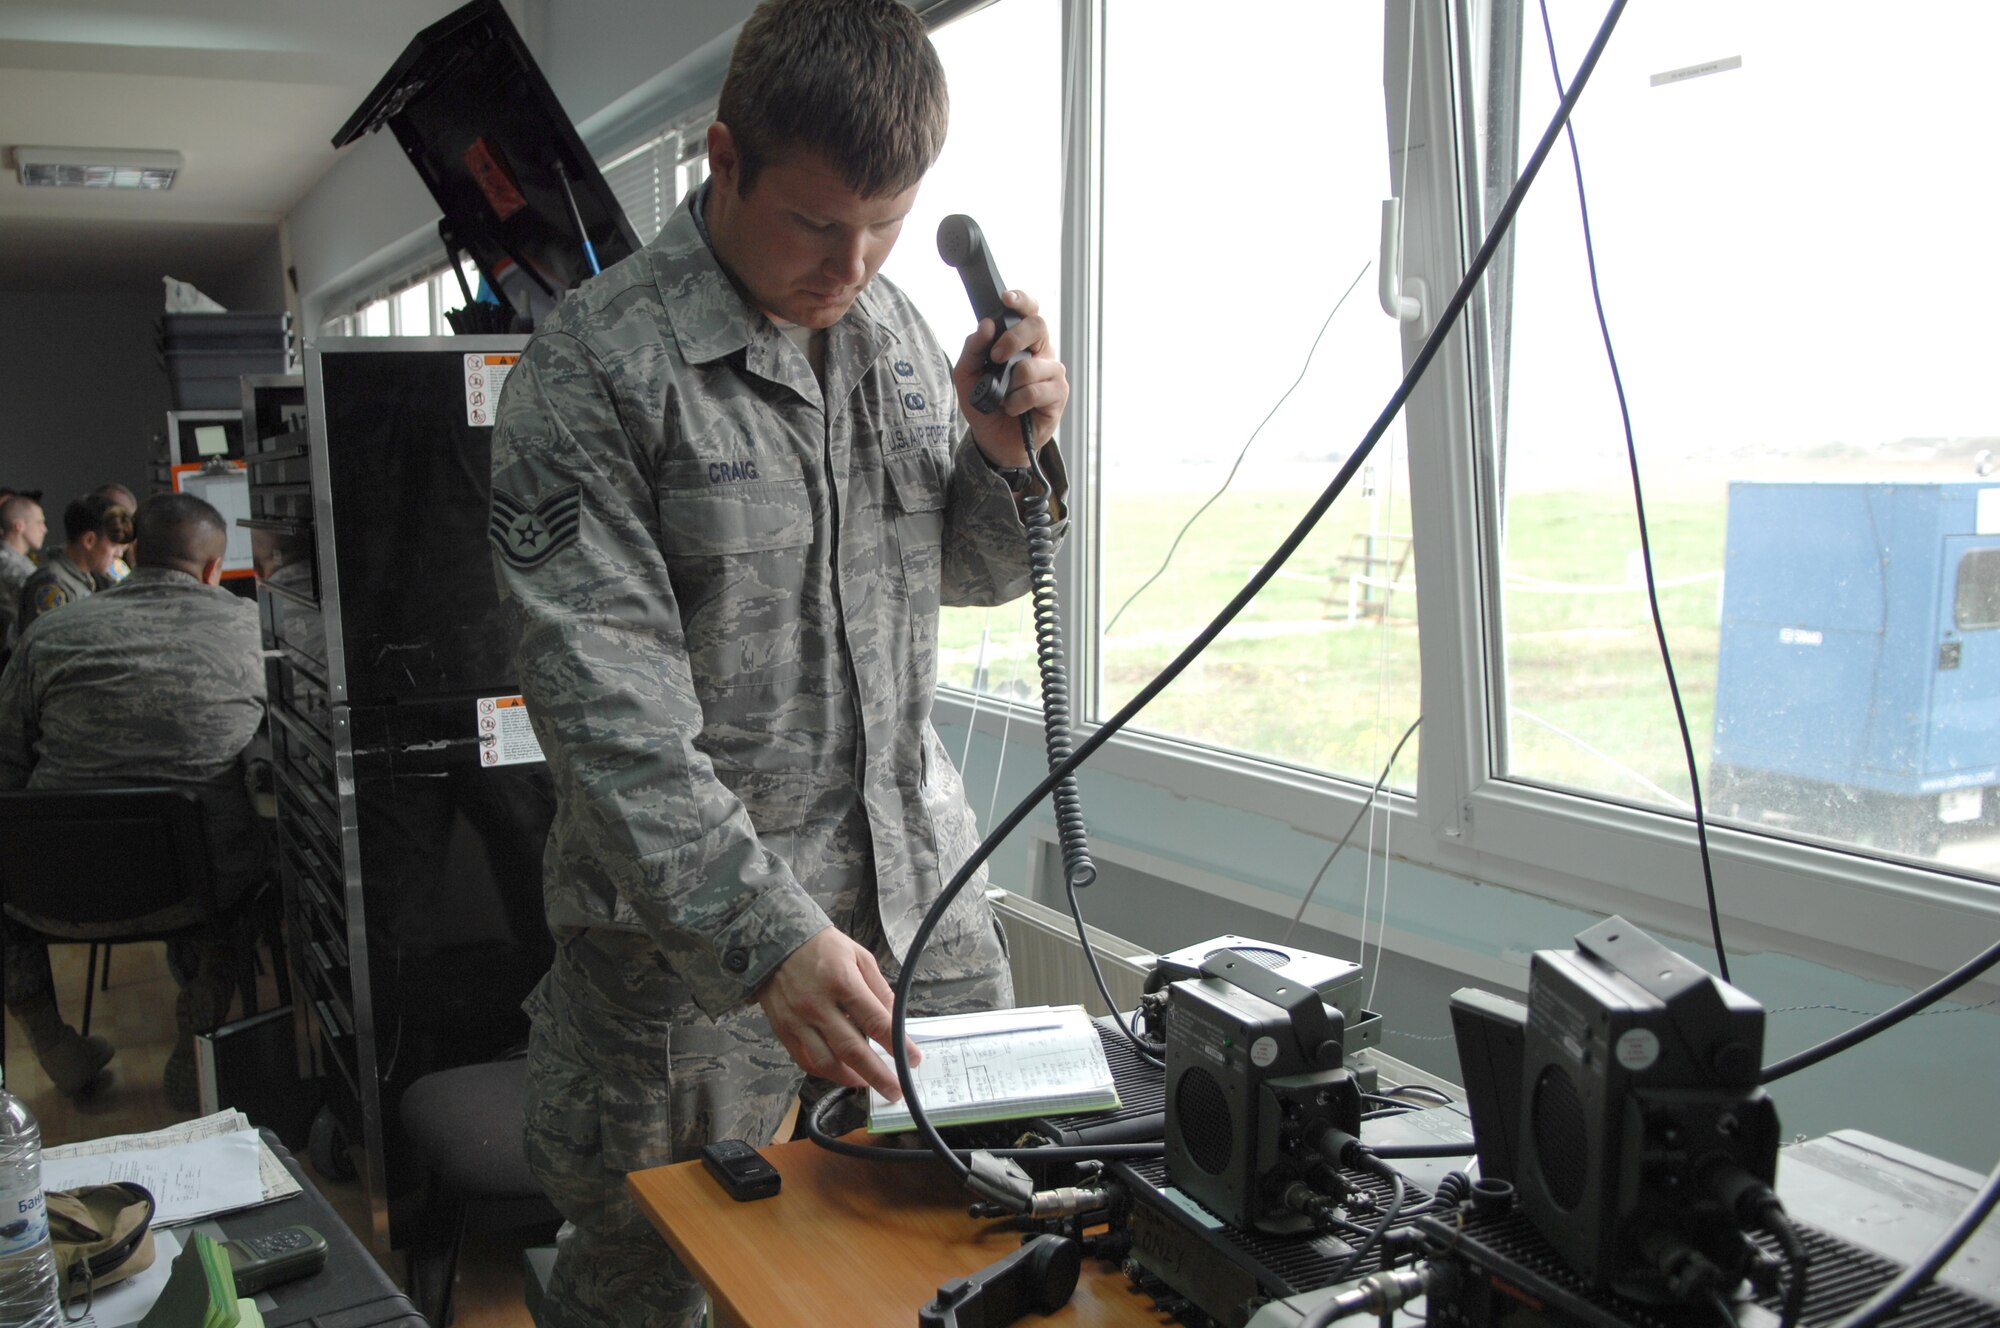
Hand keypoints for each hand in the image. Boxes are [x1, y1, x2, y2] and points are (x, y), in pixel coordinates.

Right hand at [755, 928, 920, 1101]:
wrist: (774, 941)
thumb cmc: (822, 947)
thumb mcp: (859, 956)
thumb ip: (880, 989)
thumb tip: (897, 1019)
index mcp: (842, 982)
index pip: (876, 1021)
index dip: (897, 1045)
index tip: (913, 1059)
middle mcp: (818, 1005)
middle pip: (852, 1050)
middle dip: (877, 1075)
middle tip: (895, 1090)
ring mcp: (798, 1020)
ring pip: (826, 1063)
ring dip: (851, 1079)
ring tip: (869, 1084)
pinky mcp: (783, 1030)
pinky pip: (805, 1061)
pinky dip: (825, 1073)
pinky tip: (841, 1073)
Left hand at [952, 289, 1068, 468]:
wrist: (994, 440)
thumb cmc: (986, 403)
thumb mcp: (967, 375)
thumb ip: (972, 348)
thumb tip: (985, 326)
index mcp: (1021, 341)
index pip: (1029, 311)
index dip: (1022, 300)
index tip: (1007, 299)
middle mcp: (1040, 352)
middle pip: (1038, 326)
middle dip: (1013, 338)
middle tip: (996, 357)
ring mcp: (1052, 372)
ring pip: (1033, 365)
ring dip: (1011, 384)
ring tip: (1005, 397)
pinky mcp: (1058, 394)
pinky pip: (1037, 391)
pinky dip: (1018, 402)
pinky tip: (1013, 408)